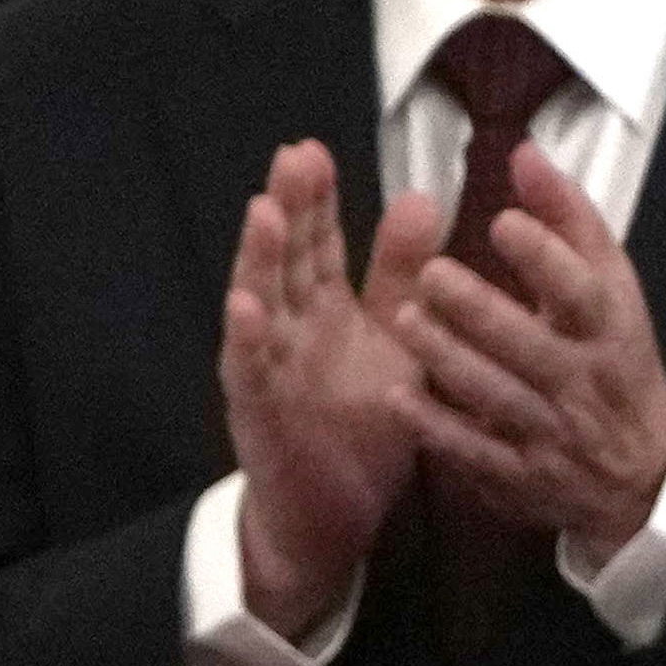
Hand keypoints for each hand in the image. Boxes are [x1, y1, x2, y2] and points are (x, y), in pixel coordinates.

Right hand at [217, 142, 440, 638]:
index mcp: (323, 309)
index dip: (315, 199)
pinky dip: (247, 341)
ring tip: (264, 214)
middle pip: (285, 259)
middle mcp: (289, 329)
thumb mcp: (394, 341)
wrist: (334, 515)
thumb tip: (420, 196)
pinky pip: (250, 373)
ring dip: (259, 260)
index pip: (317, 242)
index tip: (315, 150)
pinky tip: (245, 307)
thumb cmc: (362, 427)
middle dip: (288, 210)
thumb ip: (401, 276)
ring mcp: (268, 368)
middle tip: (294, 159)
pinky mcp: (259, 412)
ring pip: (260, 303)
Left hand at [389, 139, 665, 561]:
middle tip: (429, 274)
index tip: (500, 221)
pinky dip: (435, 427)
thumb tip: (522, 151)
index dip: (544, 257)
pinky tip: (396, 397)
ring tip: (404, 320)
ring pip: (496, 396)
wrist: (641, 474)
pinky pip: (474, 452)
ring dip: (447, 360)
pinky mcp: (520, 476)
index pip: (581, 292)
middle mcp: (582, 381)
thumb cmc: (615, 356)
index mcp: (609, 328)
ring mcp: (552, 433)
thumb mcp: (612, 287)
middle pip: (530, 345)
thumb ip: (567, 218)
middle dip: (480, 310)